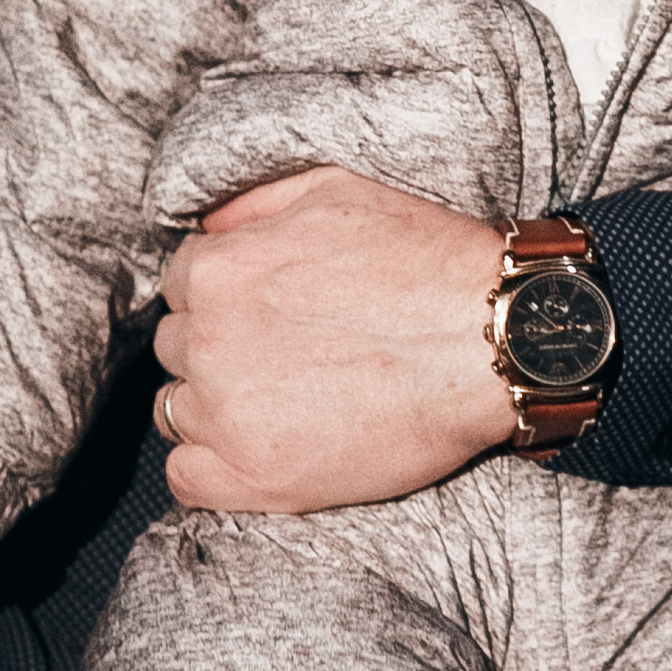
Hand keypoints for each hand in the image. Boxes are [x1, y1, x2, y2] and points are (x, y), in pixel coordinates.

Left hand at [156, 168, 514, 515]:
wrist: (493, 342)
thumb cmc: (427, 262)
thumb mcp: (336, 191)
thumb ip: (253, 203)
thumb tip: (208, 225)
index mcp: (219, 270)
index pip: (182, 284)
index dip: (226, 296)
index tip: (266, 312)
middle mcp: (208, 340)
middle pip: (178, 347)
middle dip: (221, 347)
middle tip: (286, 355)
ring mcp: (227, 414)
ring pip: (179, 410)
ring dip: (216, 405)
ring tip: (283, 403)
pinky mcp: (254, 479)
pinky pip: (186, 478)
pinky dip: (212, 468)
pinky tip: (261, 450)